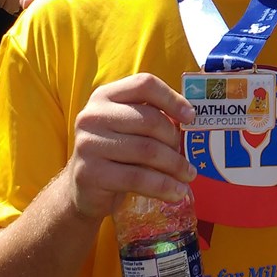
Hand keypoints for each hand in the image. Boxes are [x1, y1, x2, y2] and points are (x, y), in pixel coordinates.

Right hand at [65, 74, 195, 221]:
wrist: (83, 190)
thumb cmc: (116, 154)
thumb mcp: (128, 129)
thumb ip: (152, 118)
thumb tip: (193, 120)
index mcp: (105, 96)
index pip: (144, 85)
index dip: (172, 99)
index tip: (191, 117)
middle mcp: (93, 115)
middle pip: (149, 120)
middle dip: (174, 140)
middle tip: (187, 157)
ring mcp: (88, 144)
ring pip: (147, 151)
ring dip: (175, 166)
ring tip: (188, 175)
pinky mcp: (90, 173)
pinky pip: (137, 178)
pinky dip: (163, 186)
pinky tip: (176, 191)